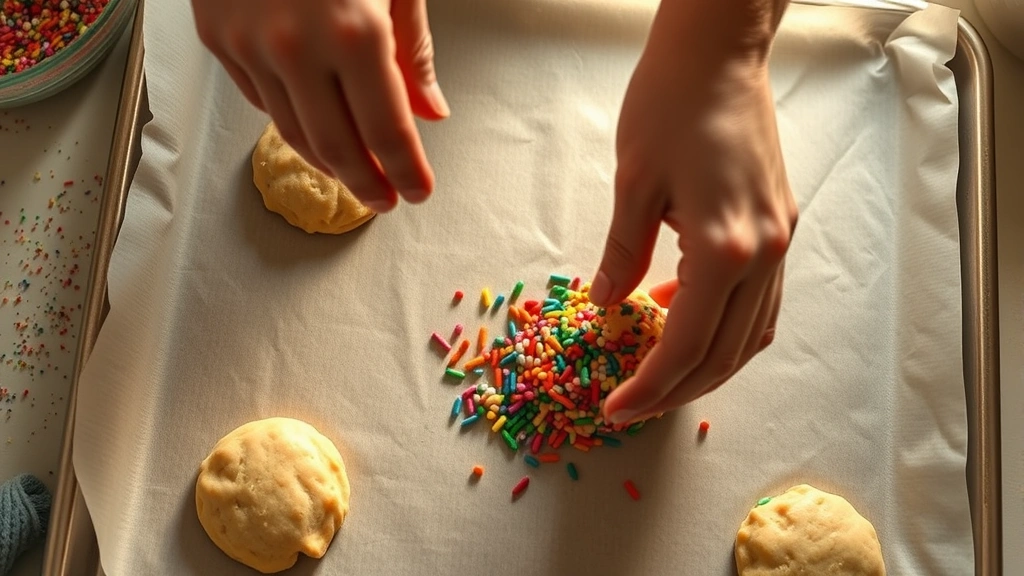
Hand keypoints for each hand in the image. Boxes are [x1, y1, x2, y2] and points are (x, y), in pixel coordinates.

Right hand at [192, 0, 449, 211]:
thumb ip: (413, 50)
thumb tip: (431, 110)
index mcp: (353, 30)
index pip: (389, 132)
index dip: (407, 171)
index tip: (418, 191)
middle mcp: (295, 47)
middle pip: (338, 149)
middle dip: (369, 183)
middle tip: (387, 198)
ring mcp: (248, 45)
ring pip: (293, 133)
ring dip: (330, 162)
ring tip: (356, 173)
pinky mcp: (218, 37)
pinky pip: (260, 100)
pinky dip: (293, 119)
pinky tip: (315, 125)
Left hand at [592, 2, 796, 423]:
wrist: (720, 53)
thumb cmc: (673, 103)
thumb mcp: (632, 184)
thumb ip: (621, 255)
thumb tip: (607, 304)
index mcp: (725, 247)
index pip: (686, 345)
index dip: (650, 386)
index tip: (617, 407)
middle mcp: (764, 253)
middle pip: (727, 353)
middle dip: (677, 389)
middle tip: (634, 405)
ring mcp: (780, 241)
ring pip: (752, 334)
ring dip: (708, 366)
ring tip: (661, 375)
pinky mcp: (782, 225)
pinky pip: (762, 302)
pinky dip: (728, 327)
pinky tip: (688, 319)